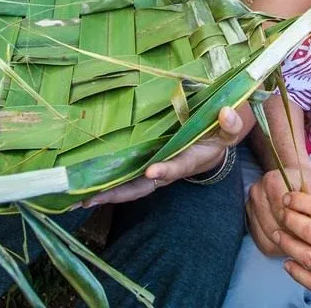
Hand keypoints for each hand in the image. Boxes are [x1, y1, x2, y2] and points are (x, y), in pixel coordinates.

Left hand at [82, 106, 245, 206]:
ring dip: (108, 192)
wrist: (210, 145)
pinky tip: (87, 185)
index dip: (165, 169)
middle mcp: (167, 169)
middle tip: (91, 198)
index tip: (152, 171)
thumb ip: (230, 124)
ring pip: (130, 185)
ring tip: (81, 198)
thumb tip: (226, 112)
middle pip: (142, 186)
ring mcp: (154, 169)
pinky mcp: (145, 165)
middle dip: (119, 192)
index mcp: (188, 159)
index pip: (176, 166)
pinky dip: (109, 183)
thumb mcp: (228, 131)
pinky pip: (126, 177)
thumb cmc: (217, 136)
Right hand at [246, 165, 310, 256]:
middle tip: (309, 242)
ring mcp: (250, 206)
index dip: (301, 229)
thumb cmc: (305, 183)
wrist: (289, 176)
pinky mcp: (249, 218)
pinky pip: (262, 243)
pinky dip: (276, 247)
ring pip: (267, 239)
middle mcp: (257, 192)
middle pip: (274, 229)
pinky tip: (288, 243)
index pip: (284, 215)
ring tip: (300, 243)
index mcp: (272, 182)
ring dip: (285, 246)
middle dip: (293, 239)